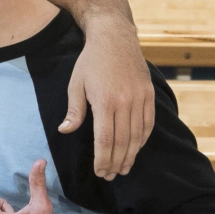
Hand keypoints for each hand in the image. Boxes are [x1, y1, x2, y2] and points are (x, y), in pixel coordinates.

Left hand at [65, 24, 153, 177]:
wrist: (115, 38)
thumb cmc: (91, 62)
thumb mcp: (75, 84)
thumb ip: (74, 110)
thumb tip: (65, 131)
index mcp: (105, 102)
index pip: (105, 140)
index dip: (103, 159)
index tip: (100, 172)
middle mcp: (125, 102)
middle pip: (122, 141)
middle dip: (116, 162)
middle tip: (110, 175)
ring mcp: (140, 98)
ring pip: (137, 135)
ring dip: (130, 155)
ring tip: (123, 168)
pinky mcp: (149, 94)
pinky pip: (148, 123)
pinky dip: (143, 139)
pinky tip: (136, 149)